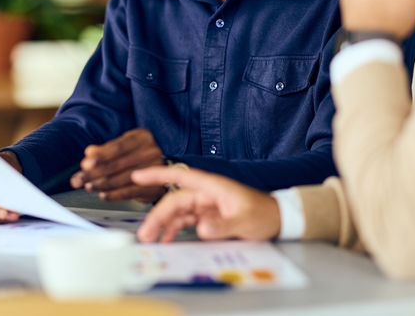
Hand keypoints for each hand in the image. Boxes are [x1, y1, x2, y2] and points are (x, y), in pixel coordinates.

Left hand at [69, 129, 164, 201]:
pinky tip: (102, 195)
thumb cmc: (138, 156)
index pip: (118, 146)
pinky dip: (114, 195)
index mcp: (141, 137)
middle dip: (94, 173)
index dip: (100, 156)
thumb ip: (105, 150)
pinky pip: (129, 192)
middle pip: (117, 164)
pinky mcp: (153, 187)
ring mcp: (154, 169)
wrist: (164, 170)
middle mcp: (150, 151)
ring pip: (122, 179)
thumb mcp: (123, 147)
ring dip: (101, 184)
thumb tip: (89, 152)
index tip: (85, 164)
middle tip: (79, 179)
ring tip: (88, 187)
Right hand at [131, 166, 280, 242]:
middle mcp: (205, 194)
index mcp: (212, 187)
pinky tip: (167, 239)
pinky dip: (174, 229)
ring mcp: (205, 205)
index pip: (179, 176)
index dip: (156, 174)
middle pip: (174, 201)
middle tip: (145, 233)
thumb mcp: (244, 221)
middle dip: (157, 215)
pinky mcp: (208, 216)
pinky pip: (185, 220)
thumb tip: (200, 228)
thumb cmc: (264, 214)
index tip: (137, 176)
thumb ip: (222, 225)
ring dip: (163, 224)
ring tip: (151, 239)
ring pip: (177, 211)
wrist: (278, 220)